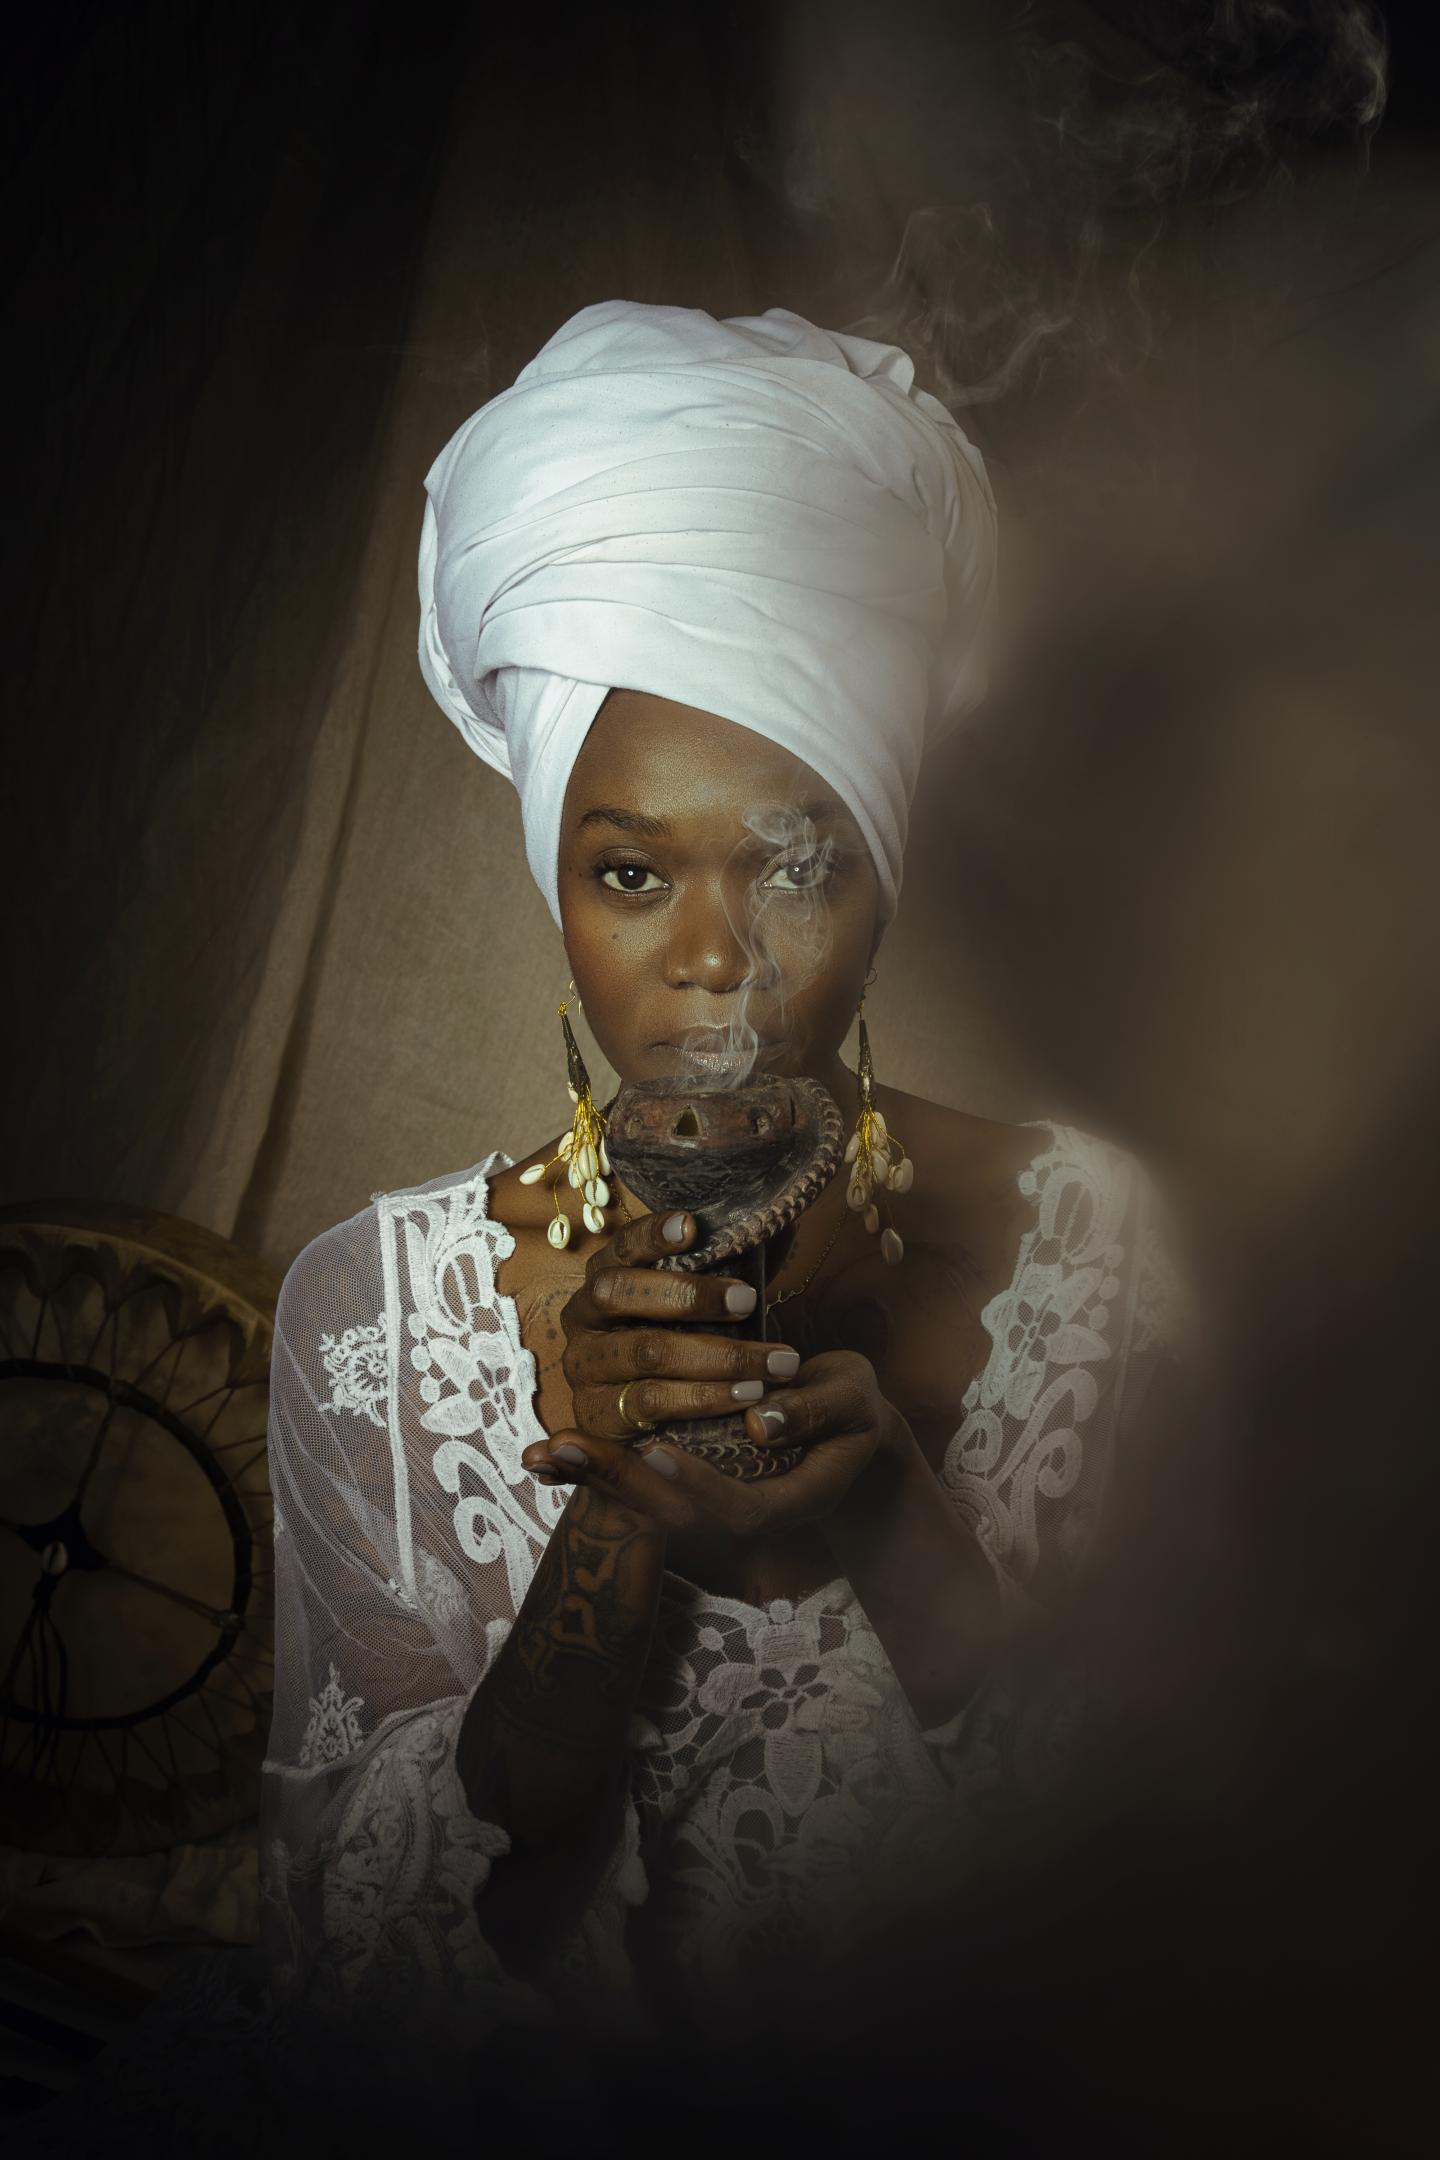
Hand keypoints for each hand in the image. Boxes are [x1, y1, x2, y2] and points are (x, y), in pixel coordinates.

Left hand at [523, 1348, 909, 1541]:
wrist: (848, 1432)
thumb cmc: (854, 1411)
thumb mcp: (853, 1401)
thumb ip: (812, 1413)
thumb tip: (760, 1424)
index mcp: (790, 1500)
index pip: (739, 1509)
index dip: (697, 1486)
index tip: (657, 1451)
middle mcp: (744, 1513)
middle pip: (675, 1515)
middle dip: (619, 1482)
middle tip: (565, 1449)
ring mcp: (712, 1506)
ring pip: (647, 1505)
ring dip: (594, 1479)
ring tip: (543, 1453)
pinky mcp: (687, 1486)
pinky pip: (637, 1485)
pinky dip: (592, 1471)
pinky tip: (544, 1457)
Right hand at [555, 1208, 800, 1441]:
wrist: (647, 1424)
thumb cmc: (680, 1345)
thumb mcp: (704, 1302)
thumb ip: (735, 1263)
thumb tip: (783, 1221)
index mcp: (604, 1276)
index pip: (621, 1246)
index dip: (651, 1234)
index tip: (693, 1226)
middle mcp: (584, 1317)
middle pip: (618, 1293)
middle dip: (687, 1294)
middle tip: (748, 1300)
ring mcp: (585, 1367)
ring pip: (645, 1352)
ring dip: (717, 1357)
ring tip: (772, 1363)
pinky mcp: (598, 1414)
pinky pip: (651, 1402)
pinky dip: (703, 1398)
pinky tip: (745, 1396)